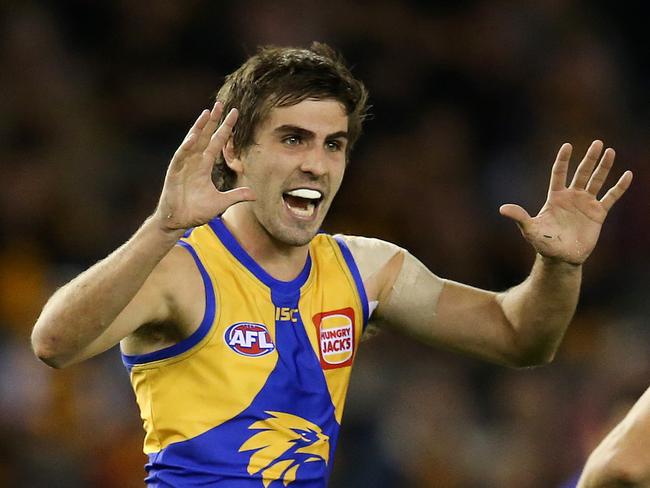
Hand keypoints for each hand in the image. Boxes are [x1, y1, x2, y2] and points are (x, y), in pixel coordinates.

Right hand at [154, 102, 254, 231]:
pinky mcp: (174, 172)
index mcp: (204, 166)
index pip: (217, 142)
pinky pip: (181, 157)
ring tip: (206, 113)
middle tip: (220, 104)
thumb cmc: (196, 211)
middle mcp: (195, 162)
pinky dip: (186, 147)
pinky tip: (193, 137)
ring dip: (199, 128)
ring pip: (193, 142)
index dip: (225, 129)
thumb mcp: (221, 202)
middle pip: (205, 136)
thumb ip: (236, 196)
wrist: (179, 222)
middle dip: (212, 121)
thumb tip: (254, 195)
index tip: (234, 114)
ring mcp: (184, 166)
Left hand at [499, 140, 632, 264]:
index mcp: (555, 197)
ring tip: (610, 151)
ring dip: (604, 167)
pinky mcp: (598, 214)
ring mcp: (586, 204)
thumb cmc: (543, 243)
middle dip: (589, 158)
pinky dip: (619, 187)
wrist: (561, 258)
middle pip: (581, 173)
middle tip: (597, 142)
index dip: (563, 160)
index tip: (567, 145)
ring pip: (596, 181)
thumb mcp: (530, 230)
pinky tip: (627, 175)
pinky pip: (611, 197)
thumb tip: (502, 209)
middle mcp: (572, 197)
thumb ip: (519, 217)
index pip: (559, 173)